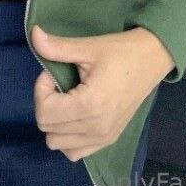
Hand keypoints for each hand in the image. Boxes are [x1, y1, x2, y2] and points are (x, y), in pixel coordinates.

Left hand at [30, 23, 174, 160]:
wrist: (152, 59)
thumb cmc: (120, 51)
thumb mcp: (88, 46)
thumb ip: (57, 47)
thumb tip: (33, 34)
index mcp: (89, 106)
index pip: (44, 113)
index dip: (41, 90)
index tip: (53, 74)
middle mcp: (95, 128)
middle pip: (48, 130)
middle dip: (46, 103)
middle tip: (60, 84)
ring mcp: (103, 138)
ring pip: (58, 145)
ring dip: (55, 123)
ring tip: (67, 100)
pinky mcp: (109, 140)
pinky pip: (75, 152)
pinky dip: (68, 137)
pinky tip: (75, 115)